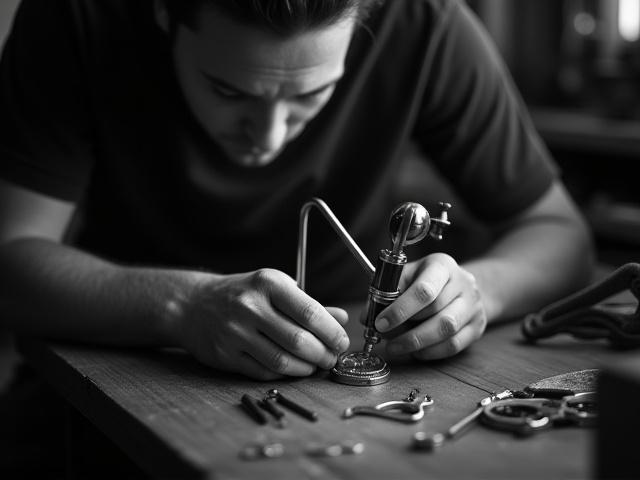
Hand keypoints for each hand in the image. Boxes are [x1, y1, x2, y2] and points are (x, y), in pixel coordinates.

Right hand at [176, 268, 349, 379]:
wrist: (193, 304)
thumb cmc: (244, 294)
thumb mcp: (275, 288)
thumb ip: (309, 304)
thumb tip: (342, 318)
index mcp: (267, 283)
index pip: (310, 312)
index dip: (332, 332)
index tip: (342, 342)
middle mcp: (250, 306)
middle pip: (299, 340)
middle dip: (323, 354)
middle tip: (332, 358)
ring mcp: (235, 332)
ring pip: (282, 361)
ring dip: (306, 368)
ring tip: (315, 365)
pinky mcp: (226, 355)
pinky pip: (264, 372)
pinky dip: (285, 374)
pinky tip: (294, 369)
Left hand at [374, 253, 486, 359]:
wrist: (464, 285)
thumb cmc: (428, 280)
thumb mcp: (408, 275)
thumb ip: (386, 292)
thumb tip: (366, 317)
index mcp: (442, 265)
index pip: (424, 290)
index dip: (400, 309)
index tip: (380, 323)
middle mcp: (462, 283)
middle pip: (435, 311)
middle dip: (406, 328)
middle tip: (385, 337)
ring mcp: (473, 305)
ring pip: (446, 330)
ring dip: (417, 342)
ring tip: (396, 346)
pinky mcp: (478, 326)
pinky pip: (454, 345)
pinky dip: (431, 352)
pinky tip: (415, 351)